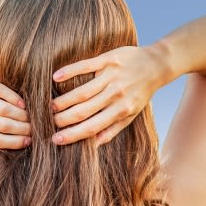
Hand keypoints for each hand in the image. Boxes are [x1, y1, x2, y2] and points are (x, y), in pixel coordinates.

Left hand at [0, 61, 30, 150]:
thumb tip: (0, 154)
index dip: (13, 142)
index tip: (29, 141)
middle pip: (1, 125)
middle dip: (21, 129)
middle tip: (33, 129)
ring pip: (3, 109)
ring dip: (20, 115)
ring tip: (30, 117)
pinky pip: (0, 91)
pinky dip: (14, 98)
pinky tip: (23, 104)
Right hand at [50, 45, 171, 145]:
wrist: (156, 64)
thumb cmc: (140, 93)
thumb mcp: (131, 114)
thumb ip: (112, 129)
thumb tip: (92, 145)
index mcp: (121, 111)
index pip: (92, 127)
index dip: (72, 135)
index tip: (55, 139)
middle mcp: (116, 95)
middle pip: (83, 111)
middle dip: (63, 119)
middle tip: (49, 122)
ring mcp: (112, 76)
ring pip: (81, 92)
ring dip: (63, 100)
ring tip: (50, 106)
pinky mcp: (108, 59)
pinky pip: (85, 66)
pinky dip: (69, 71)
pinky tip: (55, 77)